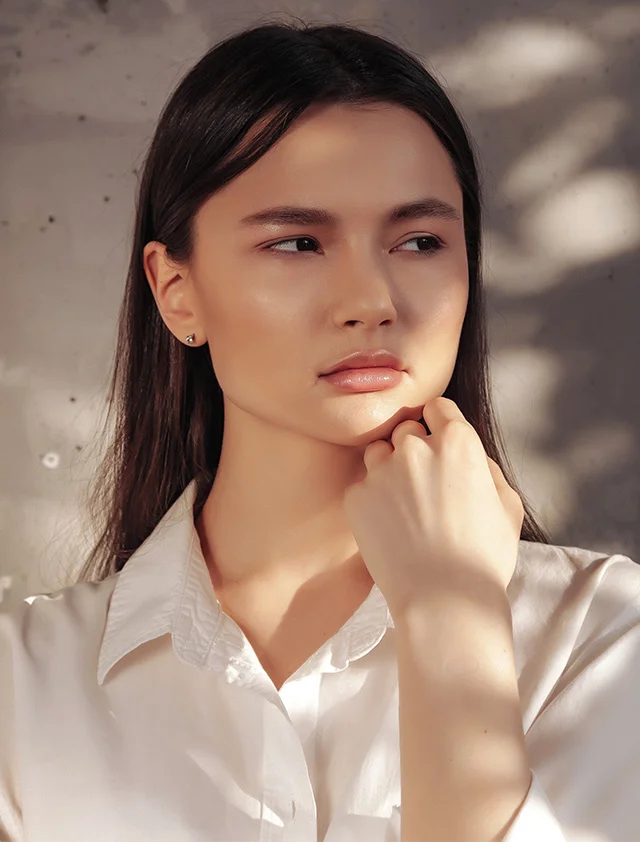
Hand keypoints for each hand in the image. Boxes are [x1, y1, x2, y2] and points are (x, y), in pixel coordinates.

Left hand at [342, 397, 524, 616]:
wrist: (443, 599)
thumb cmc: (483, 556)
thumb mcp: (508, 505)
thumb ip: (486, 466)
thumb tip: (469, 453)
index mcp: (457, 443)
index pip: (438, 407)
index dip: (439, 423)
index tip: (438, 439)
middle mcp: (415, 449)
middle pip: (406, 429)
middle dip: (414, 447)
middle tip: (423, 481)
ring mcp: (381, 472)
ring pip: (379, 451)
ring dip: (389, 467)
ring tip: (403, 503)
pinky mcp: (357, 497)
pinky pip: (363, 484)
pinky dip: (372, 498)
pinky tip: (388, 524)